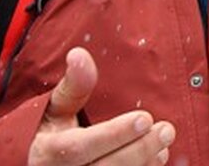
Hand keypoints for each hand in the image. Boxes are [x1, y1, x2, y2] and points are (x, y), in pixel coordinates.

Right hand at [28, 48, 174, 164]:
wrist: (41, 164)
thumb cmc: (51, 132)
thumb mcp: (55, 108)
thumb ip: (72, 85)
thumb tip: (79, 54)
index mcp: (50, 151)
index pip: (81, 147)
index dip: (114, 134)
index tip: (145, 118)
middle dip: (140, 149)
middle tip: (166, 129)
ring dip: (146, 162)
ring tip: (164, 141)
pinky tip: (158, 157)